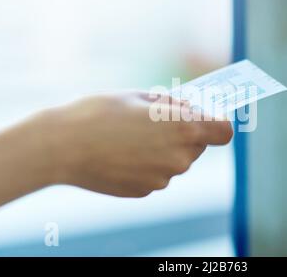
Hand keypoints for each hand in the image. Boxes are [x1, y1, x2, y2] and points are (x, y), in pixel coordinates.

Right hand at [46, 91, 232, 196]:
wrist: (63, 146)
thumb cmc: (100, 113)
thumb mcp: (140, 96)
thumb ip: (173, 104)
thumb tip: (190, 109)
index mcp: (183, 129)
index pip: (223, 132)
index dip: (216, 123)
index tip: (204, 118)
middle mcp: (179, 158)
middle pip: (198, 145)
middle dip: (184, 133)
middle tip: (155, 121)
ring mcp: (162, 178)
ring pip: (175, 160)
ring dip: (163, 149)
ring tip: (131, 137)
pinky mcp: (145, 191)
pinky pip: (156, 174)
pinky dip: (147, 164)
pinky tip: (122, 154)